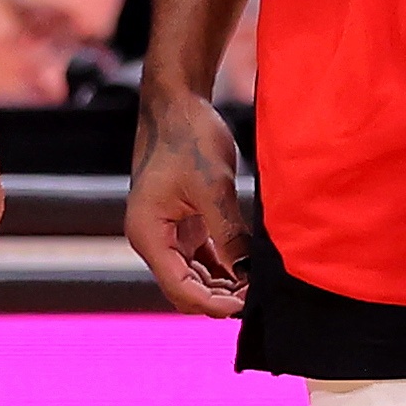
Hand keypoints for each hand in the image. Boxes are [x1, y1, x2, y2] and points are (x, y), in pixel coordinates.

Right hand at [127, 87, 248, 314]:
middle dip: (219, 298)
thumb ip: (228, 234)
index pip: (179, 287)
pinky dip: (222, 268)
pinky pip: (200, 258)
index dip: (213, 303)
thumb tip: (248, 275)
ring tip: (257, 284)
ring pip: (193, 276)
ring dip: (222, 285)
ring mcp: (166, 232)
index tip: (247, 304)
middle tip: (258, 296)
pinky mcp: (181, 223)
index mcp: (148, 232)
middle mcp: (152, 238)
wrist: (177, 101)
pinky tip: (247, 270)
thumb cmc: (188, 136)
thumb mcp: (212, 186)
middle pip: (184, 288)